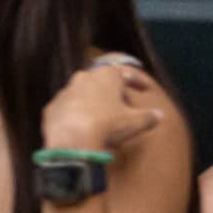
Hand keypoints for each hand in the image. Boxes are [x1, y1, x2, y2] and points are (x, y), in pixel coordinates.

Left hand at [40, 63, 163, 153]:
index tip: (144, 88)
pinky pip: (67, 109)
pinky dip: (76, 115)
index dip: (137, 81)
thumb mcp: (135, 122)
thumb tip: (160, 114)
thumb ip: (149, 116)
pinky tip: (82, 128)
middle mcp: (83, 78)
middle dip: (112, 90)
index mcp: (105, 76)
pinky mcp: (52, 107)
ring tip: (102, 118)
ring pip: (82, 93)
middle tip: (123, 103)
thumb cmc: (107, 126)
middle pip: (102, 81)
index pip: (125, 72)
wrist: (72, 139)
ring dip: (92, 102)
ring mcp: (65, 91)